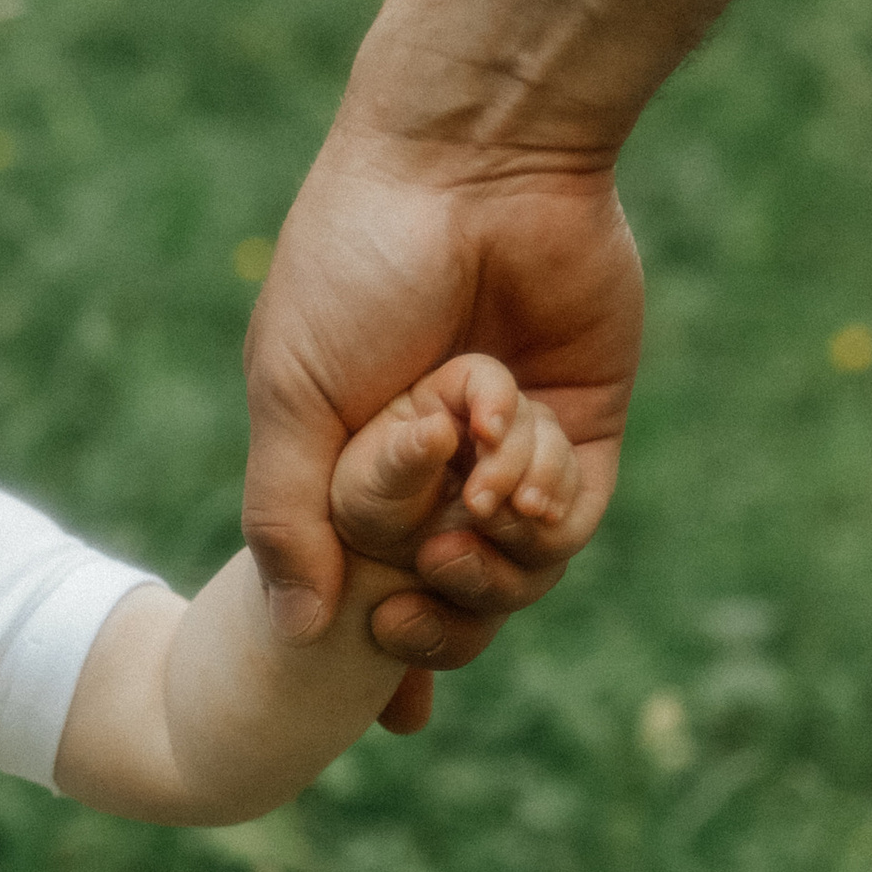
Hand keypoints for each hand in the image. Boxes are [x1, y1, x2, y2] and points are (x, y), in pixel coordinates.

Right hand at [243, 118, 641, 731]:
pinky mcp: (585, 425)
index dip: (373, 655)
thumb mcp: (289, 398)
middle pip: (451, 600)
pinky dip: (545, 518)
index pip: (366, 586)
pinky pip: (572, 521)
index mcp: (352, 464)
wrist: (472, 162)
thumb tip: (293, 632)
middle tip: (405, 613)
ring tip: (471, 509)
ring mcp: (512, 449)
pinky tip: (514, 473)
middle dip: (437, 624)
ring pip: (517, 573)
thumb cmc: (355, 265)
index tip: (378, 710)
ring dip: (493, 561)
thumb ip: (286, 518)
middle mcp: (437, 468)